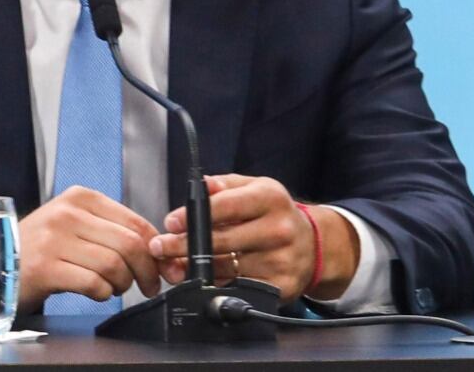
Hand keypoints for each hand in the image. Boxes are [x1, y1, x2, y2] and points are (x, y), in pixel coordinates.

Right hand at [16, 185, 161, 312]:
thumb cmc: (40, 246)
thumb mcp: (74, 224)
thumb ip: (110, 229)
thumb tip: (154, 248)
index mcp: (80, 198)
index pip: (134, 221)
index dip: (155, 249)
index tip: (161, 266)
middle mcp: (67, 214)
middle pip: (129, 244)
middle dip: (146, 270)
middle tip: (148, 285)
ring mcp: (55, 240)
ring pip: (114, 265)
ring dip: (122, 284)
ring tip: (114, 287)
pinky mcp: (46, 268)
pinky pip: (93, 284)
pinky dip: (103, 294)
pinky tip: (96, 292)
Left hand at [147, 174, 356, 302]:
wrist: (313, 245)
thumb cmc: (274, 213)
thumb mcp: (254, 188)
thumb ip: (223, 185)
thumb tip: (199, 186)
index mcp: (270, 198)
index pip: (225, 206)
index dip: (193, 215)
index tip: (171, 222)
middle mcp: (279, 230)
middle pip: (221, 242)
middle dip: (183, 246)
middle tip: (160, 247)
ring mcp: (281, 261)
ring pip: (226, 269)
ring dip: (193, 269)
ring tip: (172, 265)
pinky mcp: (281, 288)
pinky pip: (238, 288)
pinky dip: (215, 285)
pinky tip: (199, 281)